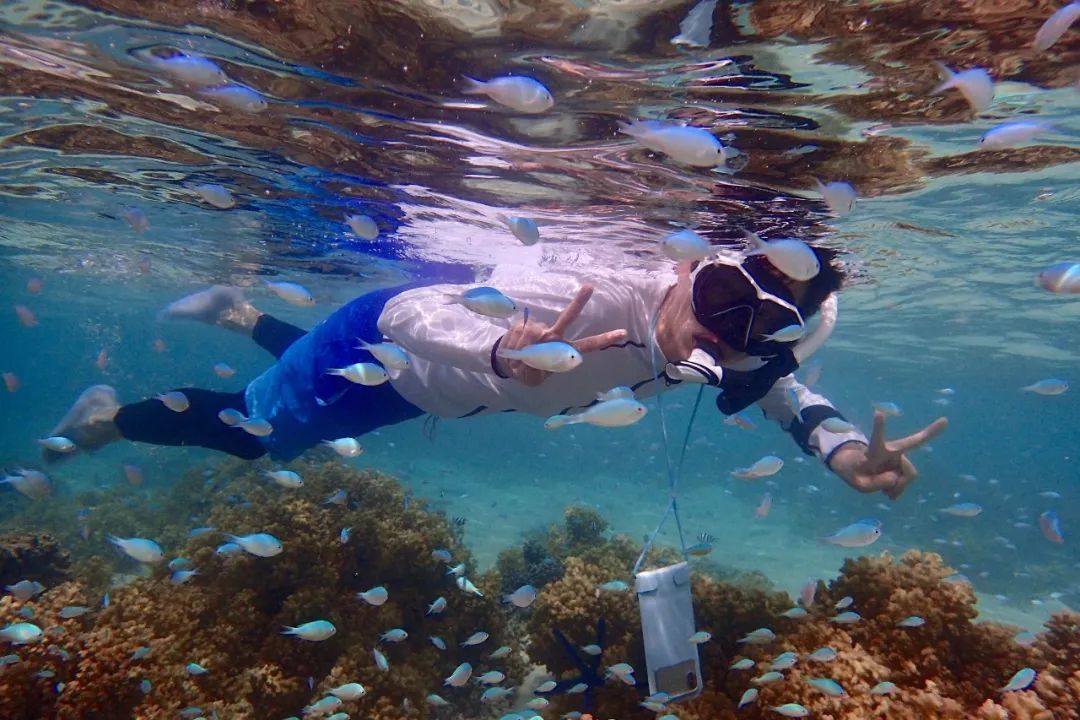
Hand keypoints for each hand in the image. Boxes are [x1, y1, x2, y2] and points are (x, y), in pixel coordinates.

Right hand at [495, 285, 627, 385]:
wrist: (507, 365)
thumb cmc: (527, 371)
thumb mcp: (533, 377)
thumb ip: (536, 367)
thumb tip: (530, 349)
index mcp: (564, 351)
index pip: (588, 345)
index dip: (604, 340)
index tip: (623, 333)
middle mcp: (555, 336)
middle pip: (569, 318)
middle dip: (579, 302)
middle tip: (590, 287)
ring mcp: (539, 329)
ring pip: (533, 332)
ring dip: (523, 348)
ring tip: (518, 359)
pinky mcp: (523, 324)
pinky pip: (519, 332)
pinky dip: (513, 345)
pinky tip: (513, 351)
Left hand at [829, 411, 947, 499]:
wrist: (857, 470)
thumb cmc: (854, 472)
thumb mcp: (858, 483)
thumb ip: (875, 483)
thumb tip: (894, 478)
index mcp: (874, 450)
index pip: (876, 437)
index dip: (878, 426)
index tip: (878, 412)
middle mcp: (890, 450)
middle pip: (910, 453)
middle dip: (929, 434)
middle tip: (945, 420)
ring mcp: (897, 458)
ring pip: (908, 475)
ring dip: (898, 486)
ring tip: (884, 492)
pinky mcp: (901, 466)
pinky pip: (906, 481)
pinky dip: (898, 488)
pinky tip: (889, 491)